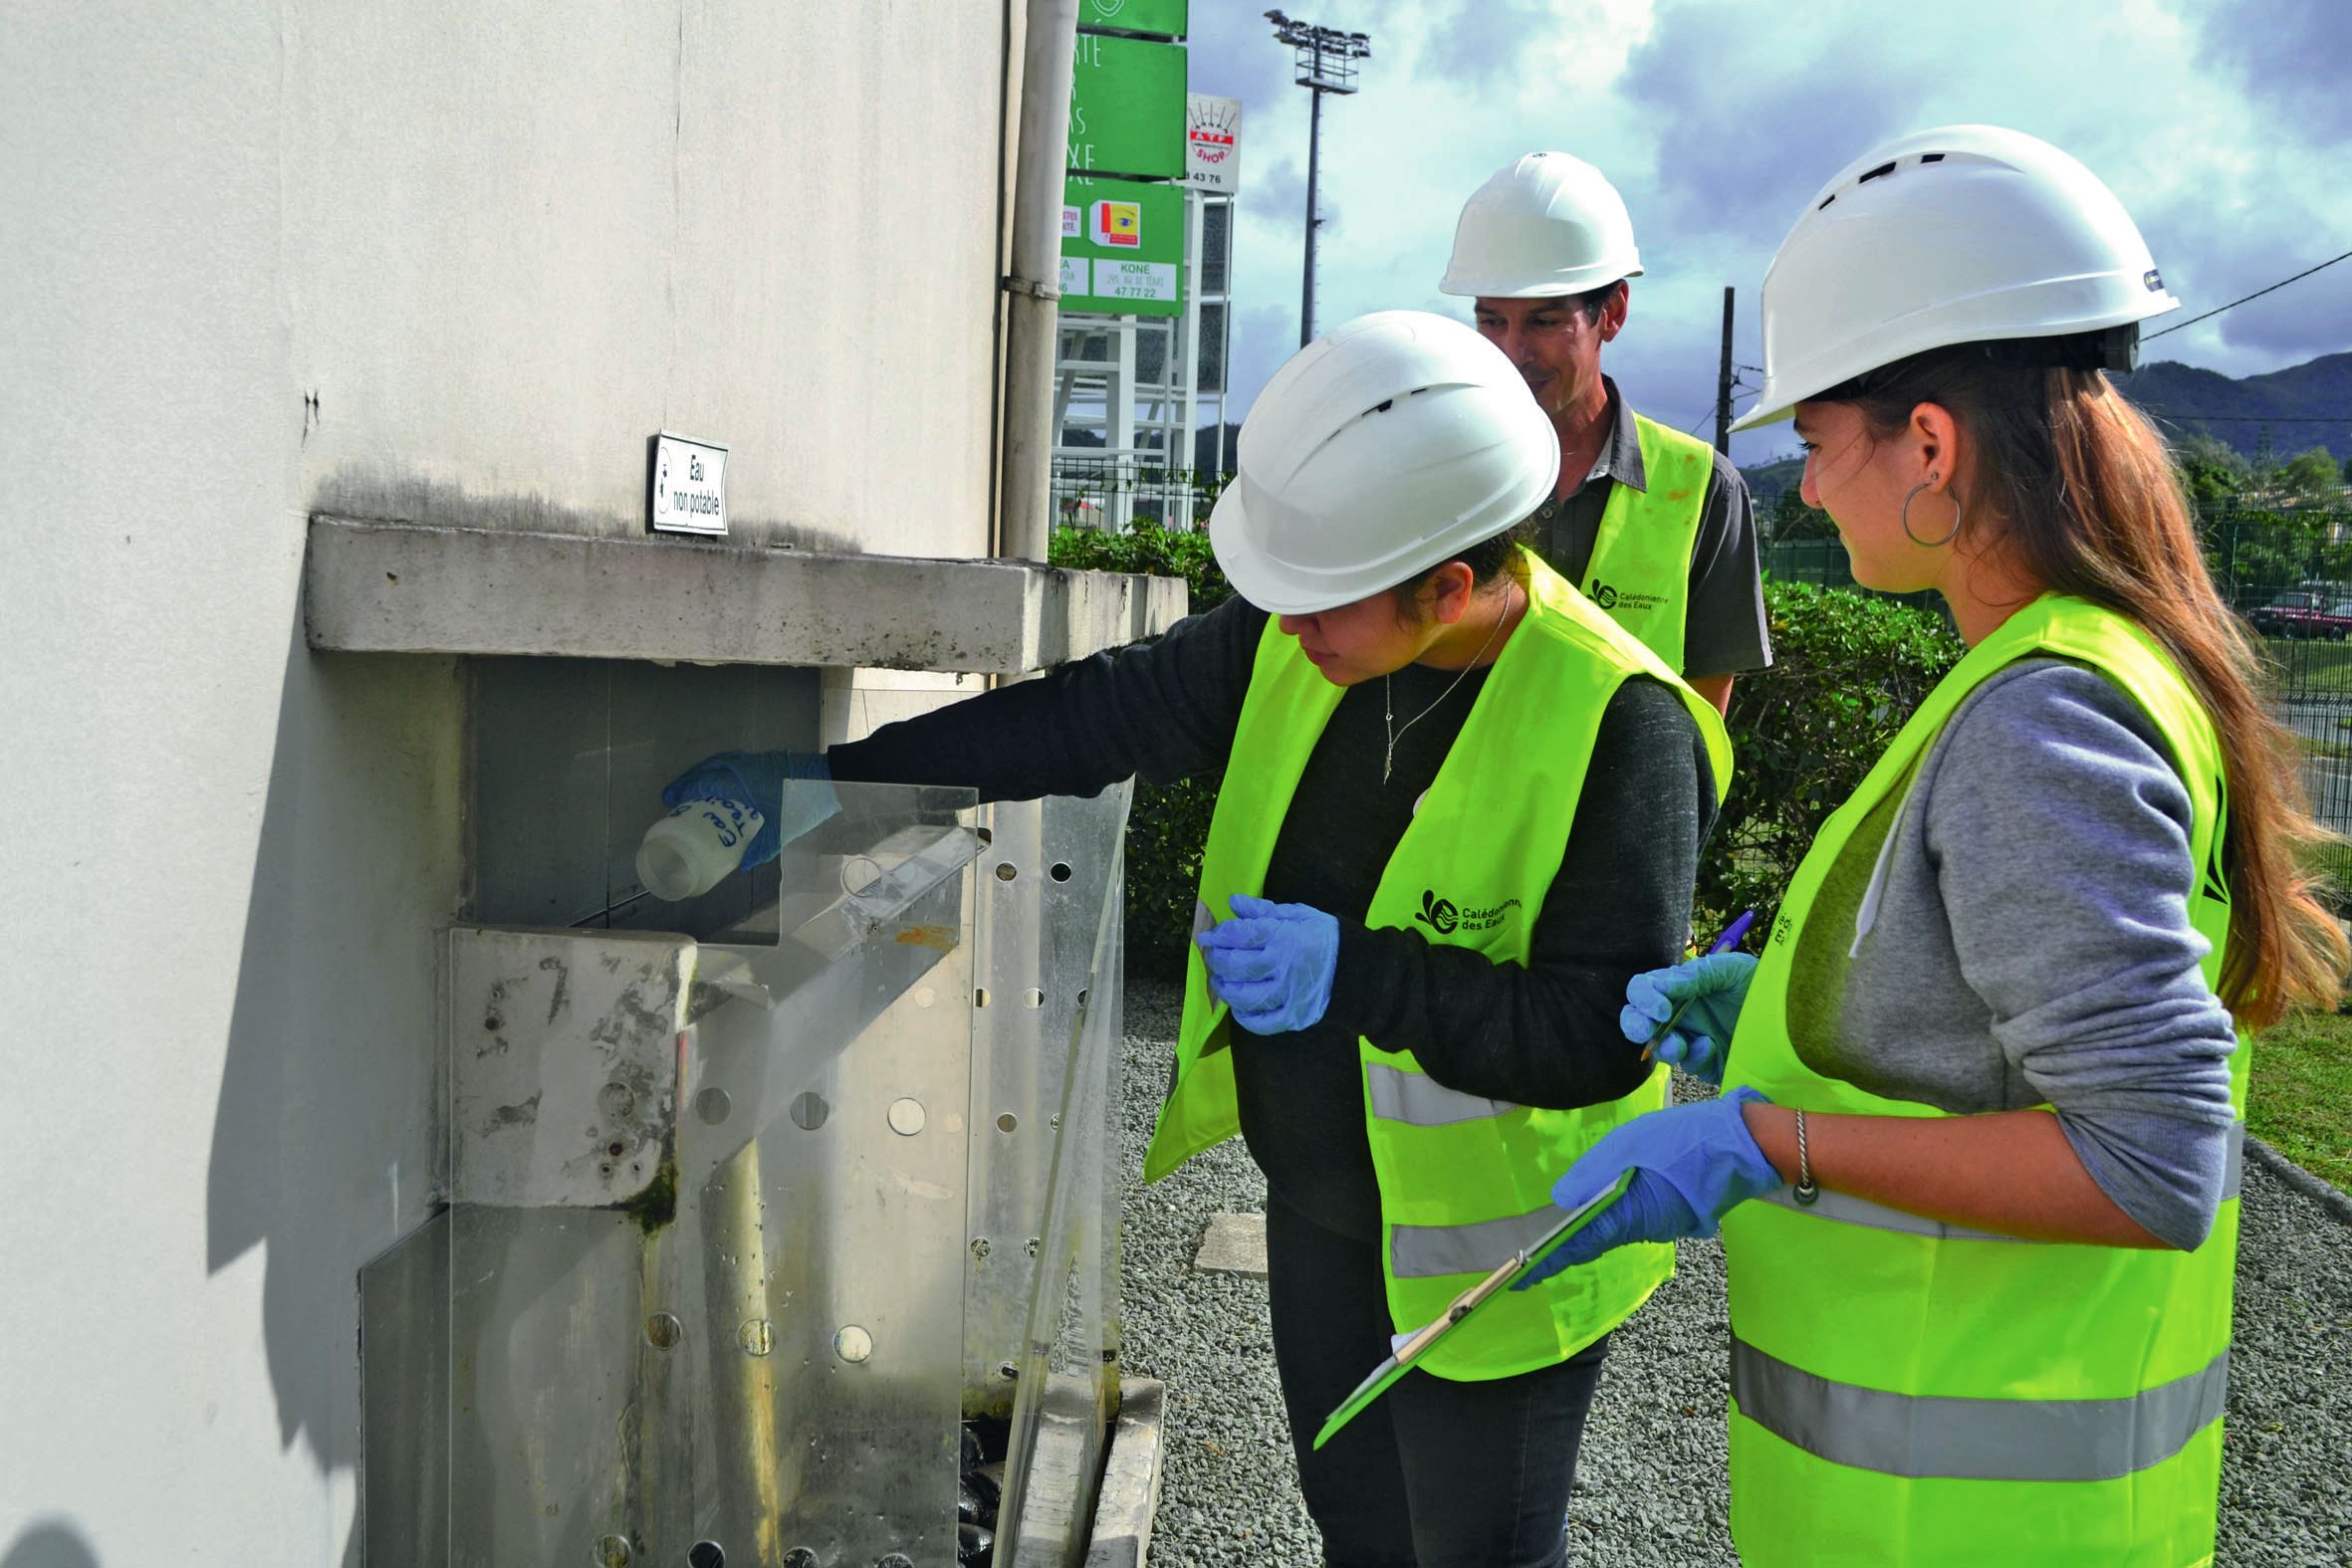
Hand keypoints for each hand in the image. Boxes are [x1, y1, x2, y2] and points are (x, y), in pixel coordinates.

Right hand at [661, 750, 836, 866]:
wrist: (833, 778)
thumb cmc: (803, 802)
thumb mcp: (780, 829)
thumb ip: (760, 848)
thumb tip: (742, 865)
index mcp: (740, 779)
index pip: (705, 782)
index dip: (685, 790)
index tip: (671, 800)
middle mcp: (744, 765)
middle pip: (708, 767)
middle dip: (690, 779)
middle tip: (676, 794)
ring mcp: (757, 759)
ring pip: (722, 762)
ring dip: (706, 773)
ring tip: (696, 789)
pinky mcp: (769, 759)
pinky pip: (735, 762)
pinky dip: (722, 771)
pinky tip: (725, 787)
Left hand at [1196, 894, 1340, 1035]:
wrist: (1362, 970)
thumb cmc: (1326, 938)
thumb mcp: (1300, 915)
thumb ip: (1265, 910)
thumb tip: (1234, 902)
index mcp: (1285, 936)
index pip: (1241, 935)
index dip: (1219, 935)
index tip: (1206, 937)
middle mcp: (1283, 966)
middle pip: (1236, 965)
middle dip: (1217, 960)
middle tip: (1212, 957)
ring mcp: (1288, 994)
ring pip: (1243, 995)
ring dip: (1225, 988)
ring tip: (1220, 981)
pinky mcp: (1293, 1017)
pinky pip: (1260, 1022)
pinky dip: (1244, 1016)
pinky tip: (1238, 1006)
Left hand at [1514, 1087, 1781, 1285]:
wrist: (1744, 1144)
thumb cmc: (1684, 1139)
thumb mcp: (1629, 1144)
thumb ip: (1592, 1172)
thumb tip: (1561, 1200)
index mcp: (1630, 1215)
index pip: (1580, 1244)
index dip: (1549, 1260)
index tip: (1521, 1278)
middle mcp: (1646, 1228)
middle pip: (1596, 1241)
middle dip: (1564, 1249)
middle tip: (1530, 1259)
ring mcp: (1663, 1223)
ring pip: (1615, 1230)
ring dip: (1587, 1233)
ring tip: (1554, 1235)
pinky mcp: (1674, 1212)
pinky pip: (1634, 1220)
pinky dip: (1611, 1219)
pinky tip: (1597, 1210)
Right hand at [1619, 951, 1756, 1083]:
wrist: (1798, 1016)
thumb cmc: (1764, 984)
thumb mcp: (1731, 970)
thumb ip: (1696, 975)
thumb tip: (1661, 986)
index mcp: (1681, 988)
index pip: (1644, 990)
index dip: (1643, 998)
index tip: (1661, 1007)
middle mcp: (1682, 1014)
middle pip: (1639, 1022)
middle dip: (1636, 1026)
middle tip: (1646, 1031)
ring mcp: (1694, 1040)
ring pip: (1660, 1049)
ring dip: (1664, 1047)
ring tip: (1681, 1044)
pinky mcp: (1711, 1064)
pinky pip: (1692, 1065)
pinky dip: (1696, 1056)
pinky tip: (1712, 1046)